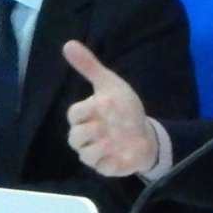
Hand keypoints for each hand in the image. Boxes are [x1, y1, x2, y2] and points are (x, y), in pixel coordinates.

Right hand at [64, 40, 157, 175]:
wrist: (145, 131)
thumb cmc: (124, 107)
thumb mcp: (109, 83)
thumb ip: (89, 66)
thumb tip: (68, 43)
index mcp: (85, 115)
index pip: (74, 114)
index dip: (87, 110)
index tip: (105, 103)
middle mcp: (86, 135)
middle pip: (74, 137)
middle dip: (90, 131)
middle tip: (107, 125)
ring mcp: (95, 152)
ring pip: (84, 155)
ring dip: (99, 148)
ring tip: (115, 140)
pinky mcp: (106, 167)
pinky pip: (101, 169)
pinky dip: (109, 162)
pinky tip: (121, 153)